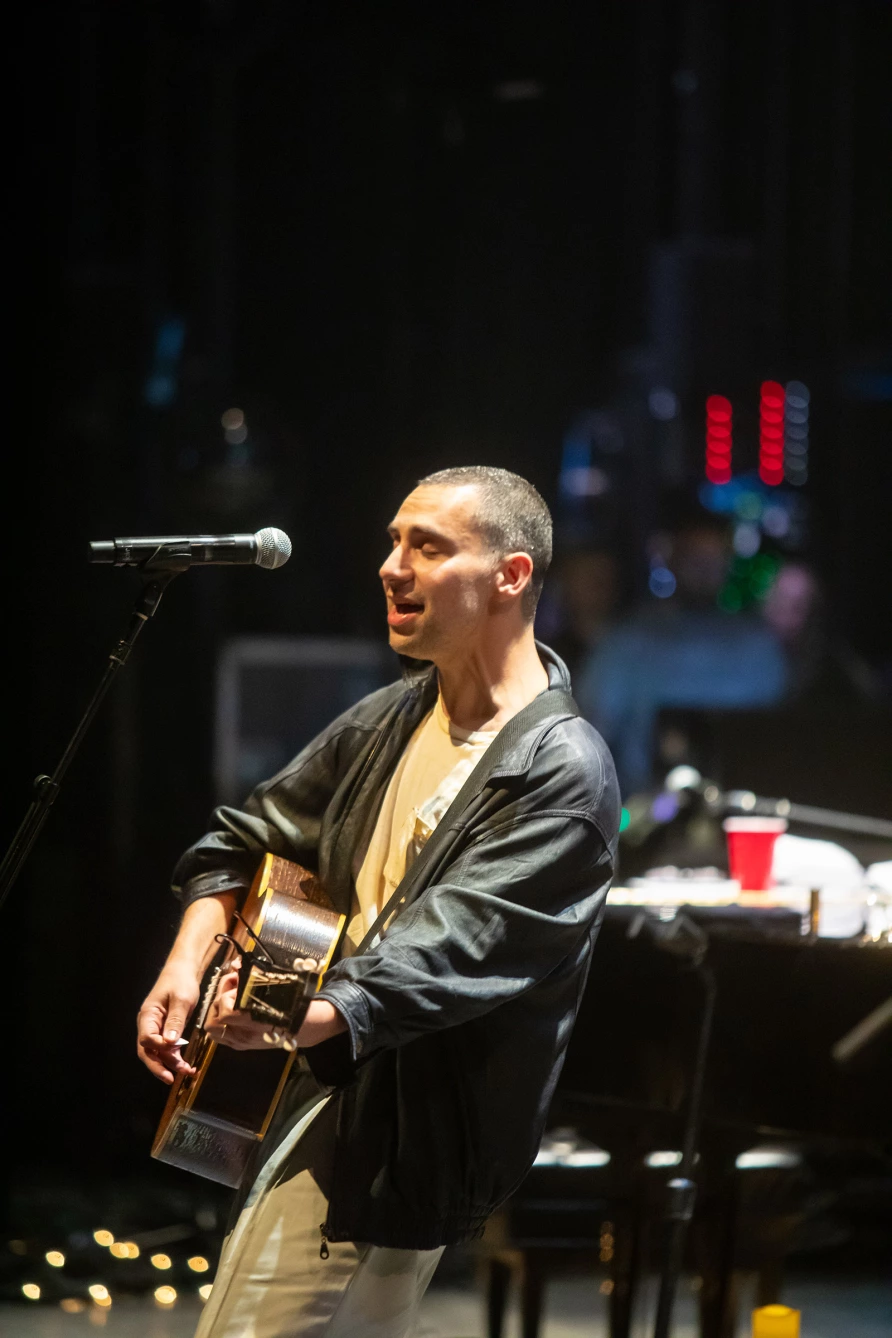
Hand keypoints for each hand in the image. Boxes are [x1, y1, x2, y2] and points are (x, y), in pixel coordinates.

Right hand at [137, 960, 201, 1083]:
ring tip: (186, 1072)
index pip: (146, 1038)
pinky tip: (186, 1066)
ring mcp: (157, 1029)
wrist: (184, 972)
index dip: (158, 1047)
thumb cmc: (180, 982)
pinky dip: (175, 1057)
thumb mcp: (181, 999)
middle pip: (148, 1051)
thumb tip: (170, 1042)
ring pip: (158, 1053)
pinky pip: (167, 1048)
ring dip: (170, 1064)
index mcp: (148, 1016)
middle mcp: (149, 1025)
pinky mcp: (166, 1031)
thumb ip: (176, 1020)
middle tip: (171, 1078)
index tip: (174, 1049)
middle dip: (159, 1066)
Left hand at [205, 965, 347, 1052]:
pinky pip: (220, 1037)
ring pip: (212, 1031)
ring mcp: (242, 1043)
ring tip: (228, 1002)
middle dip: (218, 1002)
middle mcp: (245, 1035)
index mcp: (254, 1020)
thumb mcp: (274, 984)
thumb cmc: (290, 1002)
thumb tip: (235, 964)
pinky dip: (220, 1024)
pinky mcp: (241, 1046)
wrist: (303, 1025)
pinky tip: (231, 1012)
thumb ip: (252, 975)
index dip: (226, 996)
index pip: (225, 1011)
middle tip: (230, 990)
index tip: (238, 986)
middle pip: (213, 1021)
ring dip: (216, 1015)